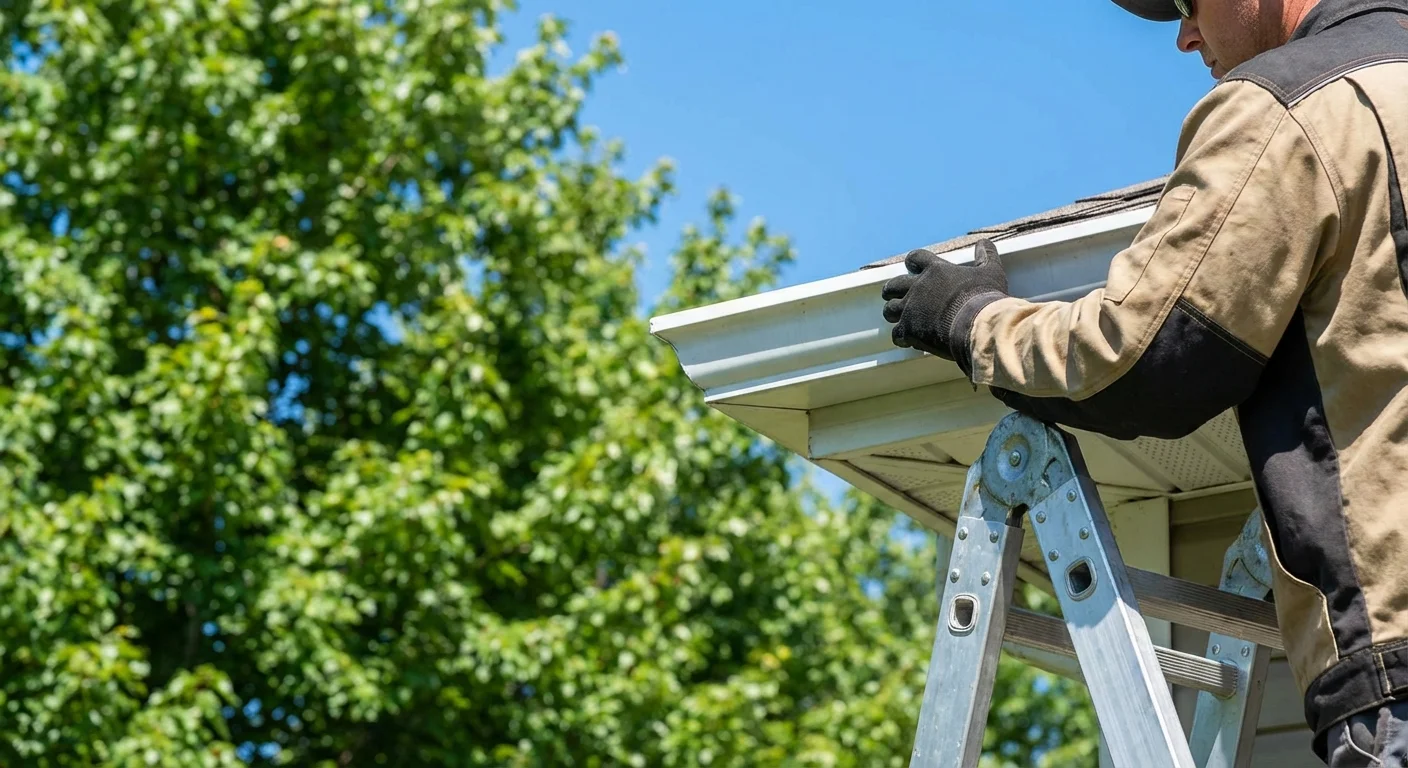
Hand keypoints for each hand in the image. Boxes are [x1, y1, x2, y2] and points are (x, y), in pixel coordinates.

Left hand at [882, 239, 1008, 370]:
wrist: (977, 324)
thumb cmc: (985, 298)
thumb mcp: (990, 272)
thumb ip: (986, 256)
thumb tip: (985, 242)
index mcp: (935, 270)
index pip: (916, 258)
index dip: (913, 262)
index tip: (912, 266)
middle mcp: (918, 287)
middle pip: (895, 285)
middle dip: (892, 290)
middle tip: (892, 294)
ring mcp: (910, 308)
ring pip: (890, 310)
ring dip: (893, 313)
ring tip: (897, 318)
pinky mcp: (909, 330)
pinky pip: (896, 334)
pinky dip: (901, 337)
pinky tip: (908, 340)